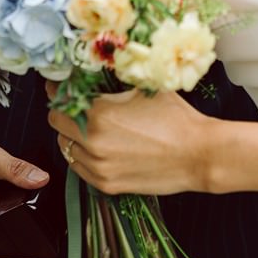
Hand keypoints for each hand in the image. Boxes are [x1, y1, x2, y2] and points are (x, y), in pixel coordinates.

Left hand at [55, 87, 214, 196]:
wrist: (200, 154)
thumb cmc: (174, 117)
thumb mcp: (140, 87)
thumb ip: (109, 82)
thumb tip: (86, 72)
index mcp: (97, 114)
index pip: (57, 100)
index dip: (57, 92)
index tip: (60, 88)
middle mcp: (92, 142)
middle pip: (57, 124)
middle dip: (64, 112)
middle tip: (76, 107)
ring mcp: (99, 167)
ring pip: (66, 148)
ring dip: (71, 136)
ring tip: (89, 128)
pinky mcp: (108, 185)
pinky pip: (80, 168)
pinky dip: (82, 157)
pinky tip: (97, 147)